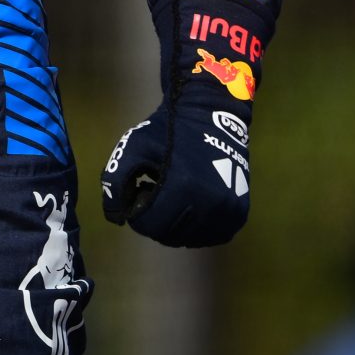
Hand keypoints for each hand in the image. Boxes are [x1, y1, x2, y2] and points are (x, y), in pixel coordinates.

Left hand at [101, 88, 252, 247]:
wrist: (212, 115)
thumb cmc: (168, 131)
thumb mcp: (133, 147)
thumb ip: (115, 181)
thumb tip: (117, 218)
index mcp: (183, 187)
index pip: (150, 225)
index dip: (138, 214)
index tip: (142, 194)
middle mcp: (210, 203)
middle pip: (170, 235)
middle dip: (156, 220)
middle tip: (157, 195)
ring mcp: (228, 210)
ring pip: (191, 239)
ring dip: (176, 226)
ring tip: (174, 199)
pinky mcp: (239, 212)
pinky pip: (213, 236)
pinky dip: (198, 230)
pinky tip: (191, 209)